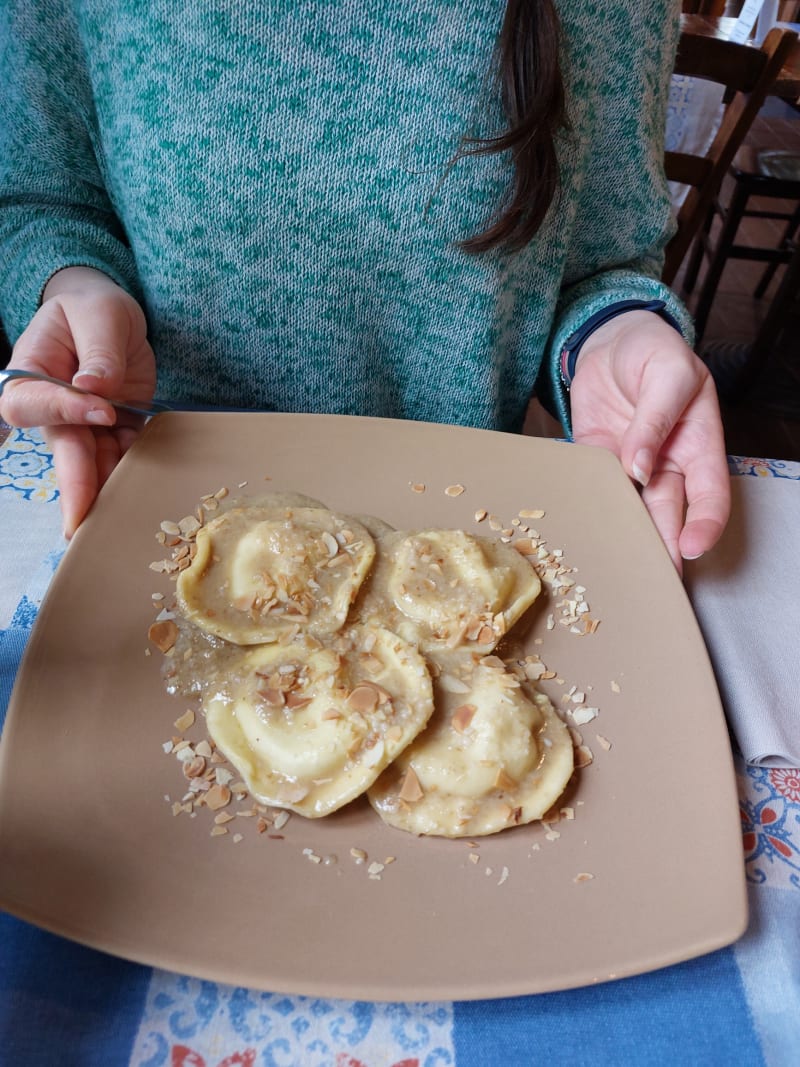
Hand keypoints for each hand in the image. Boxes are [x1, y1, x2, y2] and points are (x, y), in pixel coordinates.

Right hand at [0, 267, 154, 537]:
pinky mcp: (117, 430)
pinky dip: (133, 477)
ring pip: (93, 463)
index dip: (62, 410)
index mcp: (32, 372)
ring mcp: (85, 424)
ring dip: (105, 492)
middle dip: (74, 485)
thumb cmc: (92, 308)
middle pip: (62, 449)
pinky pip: (123, 457)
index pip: (32, 402)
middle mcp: (54, 407)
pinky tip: (142, 499)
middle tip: (80, 521)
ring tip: (114, 524)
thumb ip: (98, 350)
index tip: (101, 409)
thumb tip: (94, 388)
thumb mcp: (100, 314)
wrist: (109, 318)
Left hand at [569, 310, 729, 572]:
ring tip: (618, 570)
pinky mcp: (596, 461)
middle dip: (663, 550)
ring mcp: (630, 466)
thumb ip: (656, 419)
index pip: (709, 494)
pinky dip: (590, 509)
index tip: (690, 547)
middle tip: (653, 582)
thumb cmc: (654, 351)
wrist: (611, 338)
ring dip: (625, 538)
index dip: (704, 524)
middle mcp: (666, 464)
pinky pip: (594, 489)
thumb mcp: (668, 373)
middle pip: (668, 514)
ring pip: (631, 510)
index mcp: (697, 445)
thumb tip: (640, 466)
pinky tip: (583, 532)